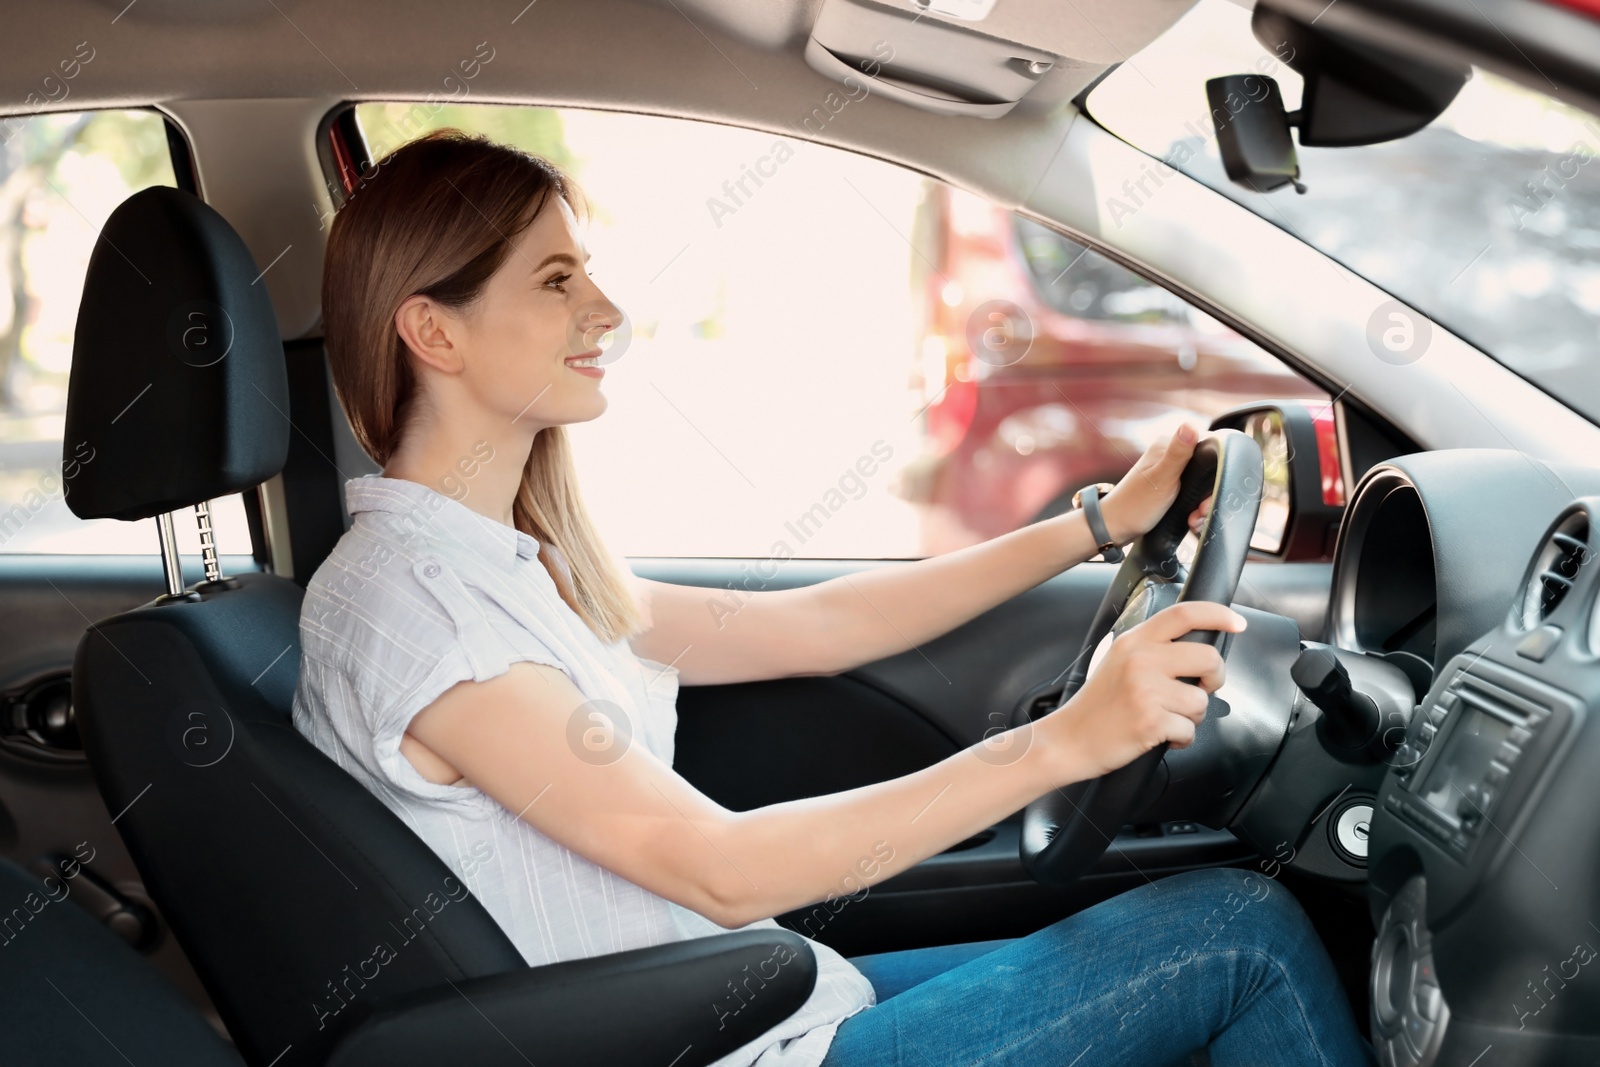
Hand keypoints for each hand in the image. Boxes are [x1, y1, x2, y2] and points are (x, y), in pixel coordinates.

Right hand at [1040, 601, 1246, 782]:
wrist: (1069, 740)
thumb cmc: (1097, 706)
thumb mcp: (1118, 661)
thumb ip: (1151, 649)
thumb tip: (1196, 651)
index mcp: (1134, 641)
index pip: (1184, 614)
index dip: (1218, 614)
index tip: (1237, 623)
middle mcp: (1141, 660)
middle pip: (1208, 658)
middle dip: (1215, 679)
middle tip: (1201, 690)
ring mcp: (1145, 690)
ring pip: (1201, 701)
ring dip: (1191, 716)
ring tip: (1167, 719)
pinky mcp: (1150, 720)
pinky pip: (1189, 730)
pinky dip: (1181, 739)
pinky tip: (1161, 736)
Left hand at [1097, 424, 1210, 544]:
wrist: (1115, 528)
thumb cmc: (1135, 504)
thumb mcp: (1161, 478)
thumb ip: (1178, 453)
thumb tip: (1190, 425)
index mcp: (1167, 445)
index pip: (1207, 446)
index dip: (1215, 470)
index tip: (1209, 493)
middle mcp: (1169, 455)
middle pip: (1206, 470)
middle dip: (1208, 495)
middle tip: (1199, 512)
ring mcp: (1170, 472)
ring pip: (1201, 486)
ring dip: (1202, 506)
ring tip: (1194, 519)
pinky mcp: (1171, 488)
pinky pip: (1193, 496)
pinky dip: (1195, 510)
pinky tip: (1191, 520)